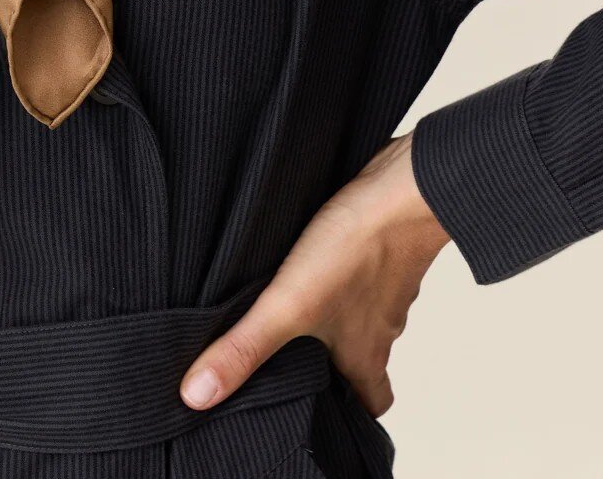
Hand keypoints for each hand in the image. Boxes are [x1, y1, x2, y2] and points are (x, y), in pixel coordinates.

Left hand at [179, 132, 450, 418]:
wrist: (405, 188)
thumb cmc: (358, 249)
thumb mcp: (288, 306)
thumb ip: (244, 349)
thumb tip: (197, 396)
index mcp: (366, 354)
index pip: (372, 404)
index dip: (353, 414)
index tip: (324, 412)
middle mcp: (382, 325)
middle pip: (366, 360)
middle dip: (336, 363)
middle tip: (296, 355)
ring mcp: (387, 283)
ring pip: (366, 313)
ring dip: (336, 313)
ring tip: (295, 302)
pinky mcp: (384, 246)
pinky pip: (365, 269)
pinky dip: (343, 268)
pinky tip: (315, 252)